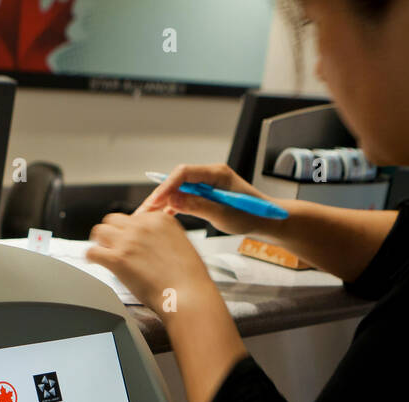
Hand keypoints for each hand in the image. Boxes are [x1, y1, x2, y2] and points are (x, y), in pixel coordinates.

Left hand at [87, 211, 214, 317]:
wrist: (188, 295)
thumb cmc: (188, 278)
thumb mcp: (181, 244)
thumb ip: (162, 237)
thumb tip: (148, 242)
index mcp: (160, 219)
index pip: (134, 216)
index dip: (128, 230)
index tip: (127, 240)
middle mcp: (143, 226)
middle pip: (113, 219)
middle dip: (111, 232)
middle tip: (111, 244)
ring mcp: (129, 241)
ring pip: (100, 231)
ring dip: (99, 241)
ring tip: (101, 251)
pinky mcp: (118, 259)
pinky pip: (92, 251)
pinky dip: (90, 257)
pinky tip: (94, 262)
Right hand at [139, 163, 276, 237]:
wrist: (265, 220)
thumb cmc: (251, 216)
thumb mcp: (224, 214)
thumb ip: (198, 206)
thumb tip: (173, 200)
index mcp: (217, 173)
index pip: (184, 173)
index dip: (167, 186)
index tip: (155, 201)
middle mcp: (209, 176)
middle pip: (177, 181)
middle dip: (159, 196)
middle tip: (143, 212)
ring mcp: (206, 185)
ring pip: (177, 190)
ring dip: (162, 203)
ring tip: (145, 218)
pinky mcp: (204, 195)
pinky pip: (183, 199)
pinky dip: (171, 208)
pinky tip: (159, 219)